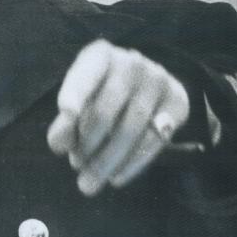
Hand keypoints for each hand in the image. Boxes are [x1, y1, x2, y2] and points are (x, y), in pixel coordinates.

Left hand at [46, 39, 190, 195]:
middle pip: (107, 110)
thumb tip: (59, 143)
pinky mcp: (177, 99)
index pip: (85, 77)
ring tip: (90, 182)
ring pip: (132, 127)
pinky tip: (117, 177)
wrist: (142, 86)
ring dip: (109, 159)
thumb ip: (66, 122)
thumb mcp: (78, 101)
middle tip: (76, 167)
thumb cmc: (99, 94)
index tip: (66, 115)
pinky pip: (157, 137)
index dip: (75, 95)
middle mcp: (131, 62)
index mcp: (100, 55)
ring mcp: (158, 78)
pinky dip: (135, 162)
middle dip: (88, 144)